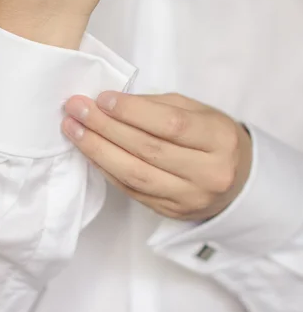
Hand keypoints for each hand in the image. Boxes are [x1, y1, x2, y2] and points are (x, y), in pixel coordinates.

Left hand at [62, 92, 251, 220]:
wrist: (237, 182)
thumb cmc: (213, 139)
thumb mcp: (200, 112)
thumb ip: (160, 106)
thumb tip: (112, 103)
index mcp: (220, 140)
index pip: (171, 125)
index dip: (133, 112)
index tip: (103, 99)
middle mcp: (208, 173)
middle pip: (148, 150)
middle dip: (106, 128)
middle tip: (77, 110)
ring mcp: (189, 198)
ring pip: (135, 175)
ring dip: (98, 150)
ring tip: (74, 130)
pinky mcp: (171, 212)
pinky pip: (132, 190)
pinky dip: (107, 169)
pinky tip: (90, 152)